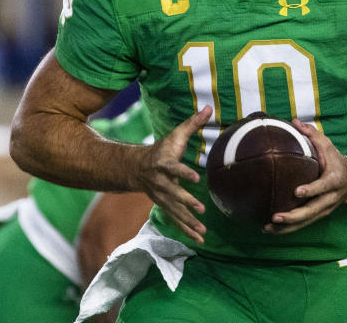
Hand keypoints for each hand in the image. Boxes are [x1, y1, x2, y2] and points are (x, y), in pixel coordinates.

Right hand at [134, 106, 212, 243]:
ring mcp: (161, 197)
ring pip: (175, 211)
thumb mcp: (175, 135)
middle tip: (201, 208)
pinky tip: (199, 239)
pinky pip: (176, 220)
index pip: (174, 168)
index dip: (184, 173)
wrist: (137, 168)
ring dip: (188, 221)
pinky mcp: (164, 206)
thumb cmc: (162, 149)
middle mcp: (161, 183)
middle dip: (186, 202)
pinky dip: (187, 230)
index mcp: (164, 164)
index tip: (196, 178)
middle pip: (174, 194)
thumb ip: (193, 123)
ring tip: (203, 231)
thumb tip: (209, 107)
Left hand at [264, 119, 346, 233]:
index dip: (312, 190)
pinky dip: (288, 229)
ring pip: (307, 221)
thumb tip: (294, 121)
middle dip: (294, 216)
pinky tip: (271, 229)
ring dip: (288, 227)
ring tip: (268, 227)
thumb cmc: (334, 159)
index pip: (323, 186)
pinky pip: (304, 224)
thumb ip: (312, 134)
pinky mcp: (319, 215)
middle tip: (275, 216)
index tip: (297, 191)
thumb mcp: (328, 145)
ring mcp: (325, 209)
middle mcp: (331, 198)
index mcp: (334, 179)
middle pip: (313, 210)